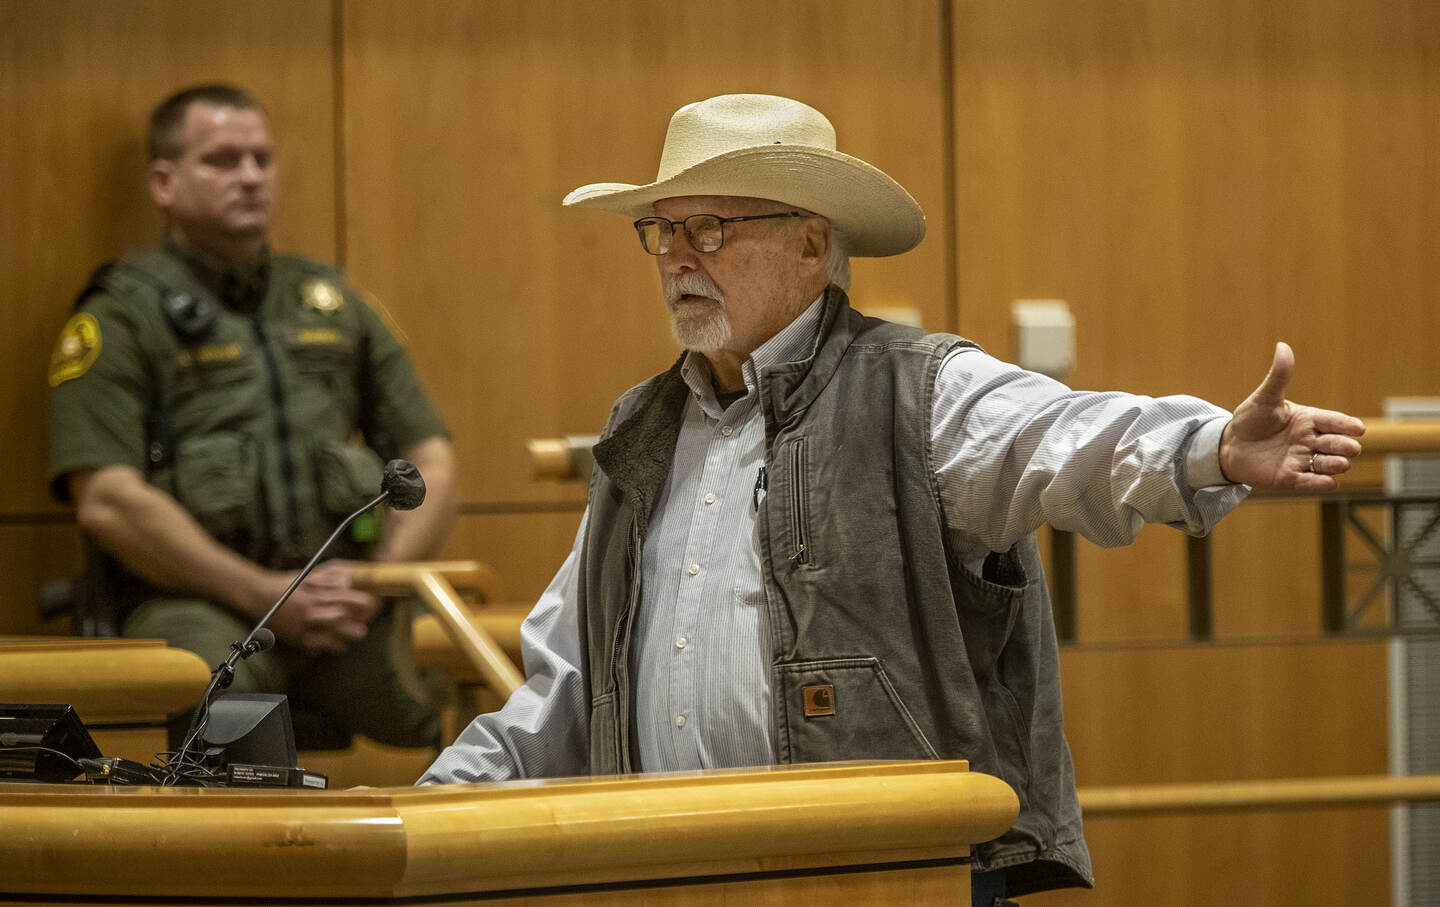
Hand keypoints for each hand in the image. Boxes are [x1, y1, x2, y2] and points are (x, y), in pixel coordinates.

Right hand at [261, 559, 381, 653]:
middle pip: (341, 618)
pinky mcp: (298, 636)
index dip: (359, 601)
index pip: (343, 597)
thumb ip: (327, 581)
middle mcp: (312, 610)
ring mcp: (305, 625)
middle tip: (366, 625)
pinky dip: (331, 645)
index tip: (371, 603)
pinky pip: (319, 644)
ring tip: (358, 635)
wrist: (259, 595)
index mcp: (315, 594)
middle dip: (356, 622)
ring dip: (347, 635)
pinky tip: (340, 645)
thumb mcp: (308, 577)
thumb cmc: (285, 585)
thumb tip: (347, 582)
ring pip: (333, 634)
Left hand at [1219, 342, 1364, 490]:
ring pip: (1331, 465)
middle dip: (1345, 446)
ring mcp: (1302, 459)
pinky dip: (1321, 483)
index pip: (1335, 421)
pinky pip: (1311, 483)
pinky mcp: (1290, 477)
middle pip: (1338, 444)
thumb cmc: (1250, 419)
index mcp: (1309, 419)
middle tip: (1347, 447)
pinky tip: (1329, 482)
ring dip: (1337, 464)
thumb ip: (1277, 376)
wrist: (1228, 445)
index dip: (1347, 425)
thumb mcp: (1264, 398)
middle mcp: (1311, 440)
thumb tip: (1283, 346)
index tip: (1357, 428)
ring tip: (1339, 462)